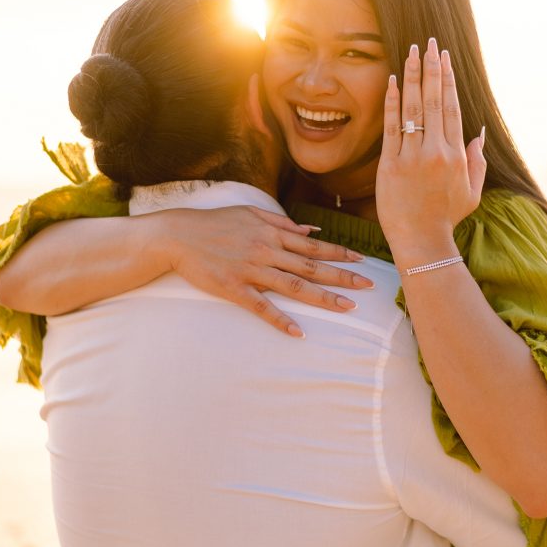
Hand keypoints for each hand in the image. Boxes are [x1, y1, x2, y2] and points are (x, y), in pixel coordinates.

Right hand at [166, 205, 373, 337]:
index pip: (314, 245)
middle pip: (312, 266)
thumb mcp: (250, 213)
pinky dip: (280, 320)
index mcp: (272, 233)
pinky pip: (262, 307)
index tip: (362, 260)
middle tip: (368, 287)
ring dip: (323, 298)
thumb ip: (281, 222)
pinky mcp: (234, 288)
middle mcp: (267, 250)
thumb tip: (310, 230)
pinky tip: (298, 332)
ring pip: (295, 286)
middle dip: (343, 276)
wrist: (178, 236)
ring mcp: (252, 270)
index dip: (340, 253)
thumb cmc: (214, 223)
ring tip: (347, 308)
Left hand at [375, 38, 485, 263]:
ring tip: (411, 52)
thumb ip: (476, 162)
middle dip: (431, 68)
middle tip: (428, 43)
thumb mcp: (471, 192)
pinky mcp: (391, 165)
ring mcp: (412, 157)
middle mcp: (436, 151)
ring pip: (412, 108)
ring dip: (411, 77)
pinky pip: (391, 128)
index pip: (451, 107)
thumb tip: (478, 134)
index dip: (448, 79)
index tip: (445, 57)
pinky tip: (390, 81)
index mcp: (456, 154)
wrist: (421, 241)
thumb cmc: (446, 218)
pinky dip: (391, 103)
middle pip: (433, 100)